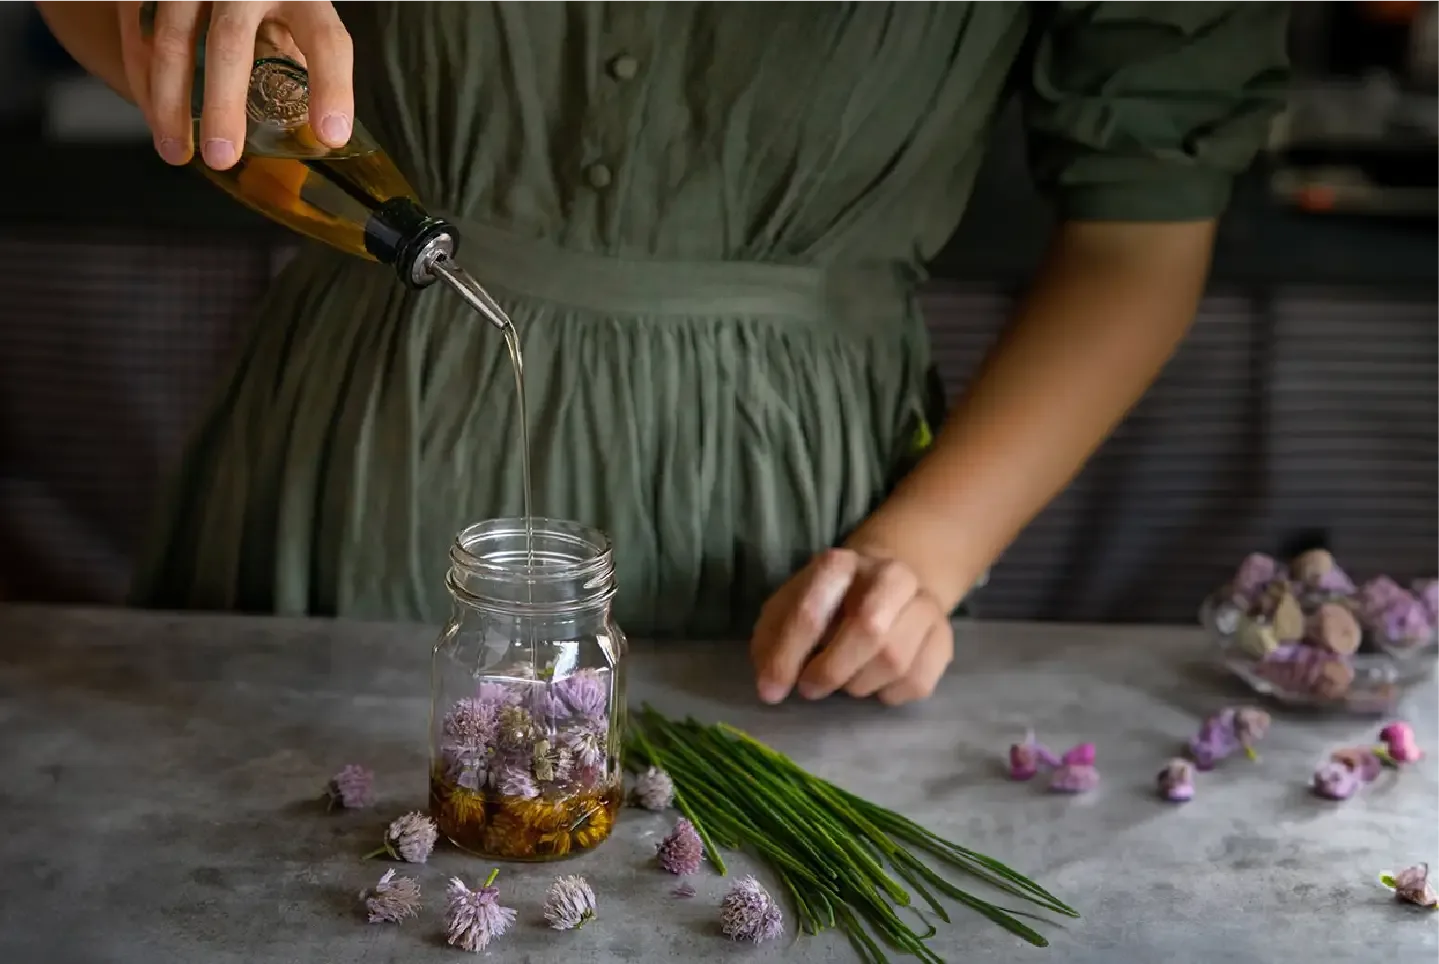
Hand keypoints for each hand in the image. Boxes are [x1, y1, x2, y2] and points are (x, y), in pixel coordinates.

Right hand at [118, 0, 353, 169]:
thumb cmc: (270, 1)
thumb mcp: (297, 20)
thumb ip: (301, 64)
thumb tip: (316, 134)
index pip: (324, 39)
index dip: (331, 87)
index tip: (330, 134)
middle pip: (230, 39)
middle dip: (222, 103)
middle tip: (222, 156)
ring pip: (171, 38)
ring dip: (169, 103)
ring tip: (176, 152)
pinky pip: (139, 34)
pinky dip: (144, 82)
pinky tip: (155, 120)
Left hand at [750, 548, 953, 706]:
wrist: (883, 588)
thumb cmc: (825, 606)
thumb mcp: (786, 612)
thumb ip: (772, 645)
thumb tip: (770, 689)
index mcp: (840, 564)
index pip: (812, 610)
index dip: (787, 656)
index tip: (772, 690)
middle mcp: (890, 575)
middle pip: (868, 629)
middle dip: (832, 670)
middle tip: (811, 689)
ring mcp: (924, 604)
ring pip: (894, 660)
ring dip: (859, 684)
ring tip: (844, 680)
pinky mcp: (943, 637)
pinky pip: (917, 681)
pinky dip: (888, 694)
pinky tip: (875, 683)